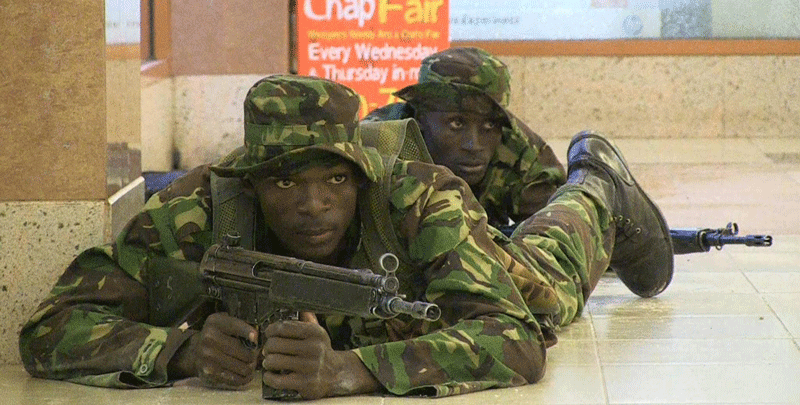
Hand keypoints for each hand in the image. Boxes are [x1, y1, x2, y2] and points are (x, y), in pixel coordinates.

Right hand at [170, 312, 258, 388]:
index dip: (249, 332)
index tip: (256, 337)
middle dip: (253, 354)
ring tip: (250, 364)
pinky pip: (234, 379)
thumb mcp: (224, 322)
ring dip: (250, 367)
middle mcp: (209, 339)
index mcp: (214, 323)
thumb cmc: (217, 335)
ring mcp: (208, 357)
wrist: (194, 351)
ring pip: (242, 367)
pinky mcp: (209, 373)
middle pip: (242, 351)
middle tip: (254, 355)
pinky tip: (245, 374)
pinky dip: (243, 378)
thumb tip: (256, 339)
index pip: (236, 327)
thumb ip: (240, 325)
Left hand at [262, 312, 379, 398]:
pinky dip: (269, 377)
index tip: (269, 334)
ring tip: (270, 362)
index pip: (283, 327)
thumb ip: (306, 319)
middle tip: (268, 350)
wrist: (336, 374)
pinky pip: (277, 380)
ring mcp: (309, 367)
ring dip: (267, 362)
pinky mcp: (305, 383)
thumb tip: (297, 307)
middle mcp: (313, 348)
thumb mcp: (318, 333)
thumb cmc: (321, 352)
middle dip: (267, 347)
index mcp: (314, 333)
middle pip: (275, 344)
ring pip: (274, 361)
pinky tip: (271, 375)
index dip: (270, 330)